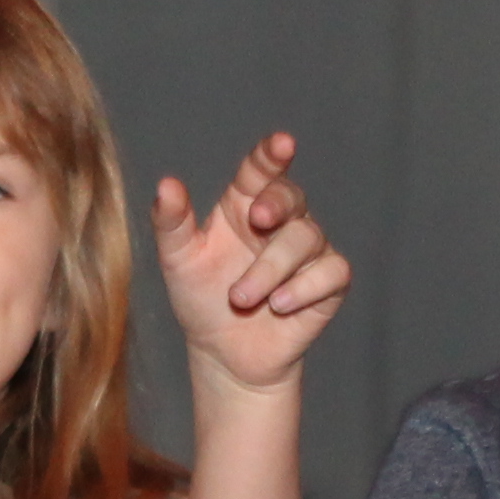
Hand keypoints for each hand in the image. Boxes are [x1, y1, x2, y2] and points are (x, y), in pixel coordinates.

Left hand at [153, 133, 350, 392]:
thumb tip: (166, 184)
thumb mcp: (177, 261)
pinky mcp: (328, 282)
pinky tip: (279, 305)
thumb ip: (171, 222)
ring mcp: (308, 251)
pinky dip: (304, 287)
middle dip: (278, 202)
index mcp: (244, 204)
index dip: (272, 154)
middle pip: (292, 196)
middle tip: (257, 219)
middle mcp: (281, 221)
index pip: (261, 169)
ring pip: (307, 238)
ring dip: (271, 268)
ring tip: (241, 298)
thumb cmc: (200, 300)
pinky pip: (333, 271)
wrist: (224, 355)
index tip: (281, 144)